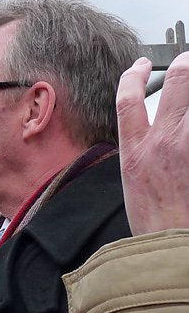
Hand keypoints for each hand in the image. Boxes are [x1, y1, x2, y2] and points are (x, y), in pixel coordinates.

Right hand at [116, 52, 188, 234]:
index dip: (135, 75)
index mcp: (136, 149)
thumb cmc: (154, 222)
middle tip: (188, 65)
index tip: (142, 66)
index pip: (128, 97)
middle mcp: (165, 140)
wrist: (172, 248)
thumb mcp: (132, 182)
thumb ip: (142, 152)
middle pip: (180, 79)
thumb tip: (154, 133)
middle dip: (187, 65)